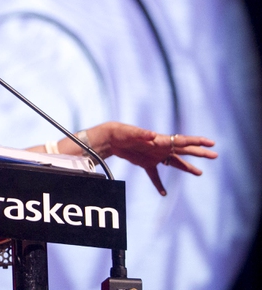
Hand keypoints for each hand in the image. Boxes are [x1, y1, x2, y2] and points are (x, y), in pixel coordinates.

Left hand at [102, 122, 217, 195]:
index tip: (211, 143)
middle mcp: (160, 147)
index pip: (182, 141)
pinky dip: (159, 184)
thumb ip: (142, 134)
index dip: (197, 142)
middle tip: (215, 155)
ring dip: (187, 167)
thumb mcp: (132, 133)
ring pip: (174, 163)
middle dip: (199, 153)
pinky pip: (154, 175)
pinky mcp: (145, 163)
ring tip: (200, 173)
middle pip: (184, 151)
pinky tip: (163, 193)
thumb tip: (152, 135)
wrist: (110, 138)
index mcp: (160, 140)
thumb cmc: (122, 133)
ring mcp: (154, 155)